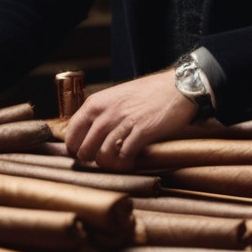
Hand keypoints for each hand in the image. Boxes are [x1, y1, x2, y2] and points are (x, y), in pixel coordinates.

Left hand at [63, 69, 195, 169]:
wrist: (178, 87)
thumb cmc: (149, 93)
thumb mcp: (117, 96)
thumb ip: (102, 112)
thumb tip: (89, 134)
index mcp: (96, 103)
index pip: (72, 132)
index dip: (75, 148)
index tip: (81, 154)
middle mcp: (107, 113)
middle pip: (85, 149)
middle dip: (91, 161)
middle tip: (100, 163)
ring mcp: (124, 122)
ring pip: (103, 155)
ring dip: (109, 164)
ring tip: (116, 164)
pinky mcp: (142, 132)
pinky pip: (125, 155)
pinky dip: (126, 163)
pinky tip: (131, 161)